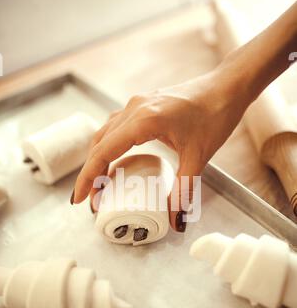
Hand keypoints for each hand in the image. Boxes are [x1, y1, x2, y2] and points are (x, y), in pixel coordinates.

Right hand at [72, 65, 249, 230]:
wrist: (227, 87)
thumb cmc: (215, 115)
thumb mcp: (199, 157)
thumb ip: (184, 190)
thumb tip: (176, 221)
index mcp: (144, 119)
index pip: (104, 152)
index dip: (89, 178)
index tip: (81, 199)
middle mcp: (134, 108)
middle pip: (99, 144)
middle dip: (91, 173)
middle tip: (91, 200)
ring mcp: (137, 104)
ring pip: (105, 133)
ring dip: (98, 159)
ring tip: (99, 184)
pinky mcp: (143, 104)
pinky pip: (117, 127)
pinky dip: (109, 146)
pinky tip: (115, 160)